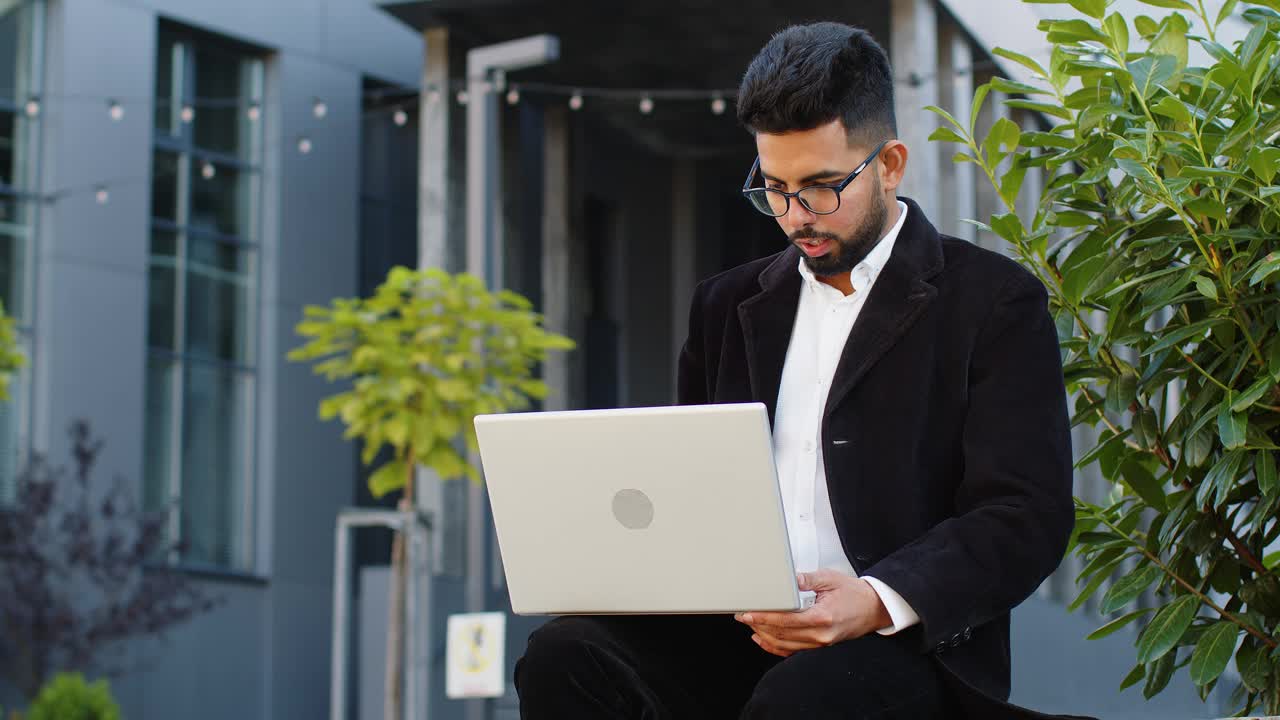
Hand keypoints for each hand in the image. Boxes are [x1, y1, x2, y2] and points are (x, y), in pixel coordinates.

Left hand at [734, 569, 891, 656]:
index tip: (749, 613)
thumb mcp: (831, 579)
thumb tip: (790, 579)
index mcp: (822, 617)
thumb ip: (808, 579)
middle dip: (759, 625)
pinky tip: (763, 639)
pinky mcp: (819, 645)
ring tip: (750, 623)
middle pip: (781, 634)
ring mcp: (820, 643)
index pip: (785, 620)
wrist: (874, 609)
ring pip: (784, 644)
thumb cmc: (855, 594)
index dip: (764, 617)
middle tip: (743, 615)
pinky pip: (792, 650)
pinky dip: (775, 646)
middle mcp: (820, 635)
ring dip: (764, 635)